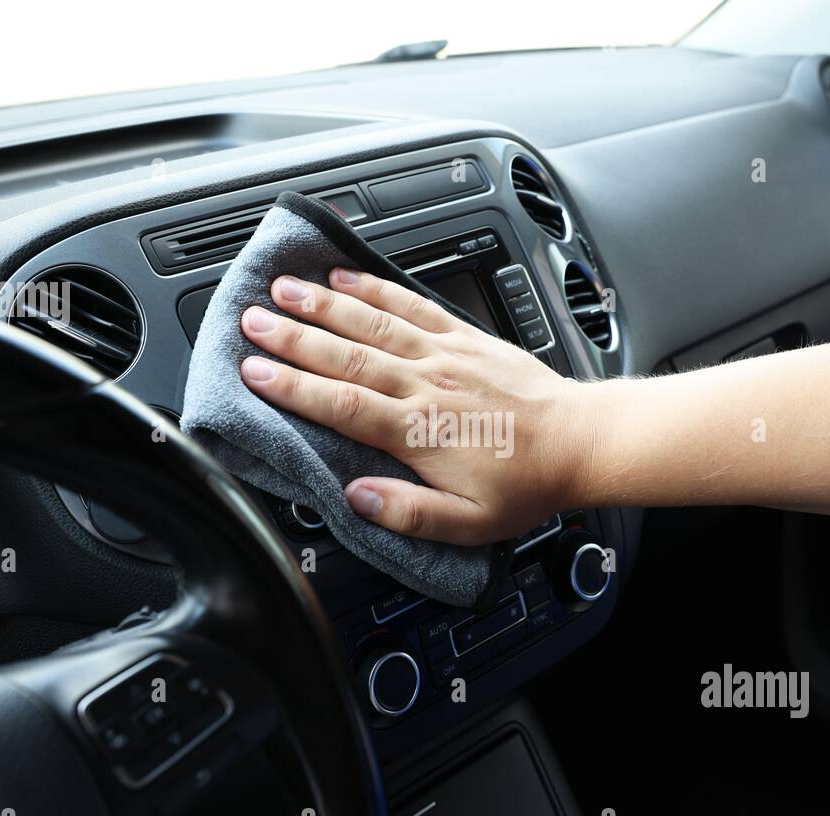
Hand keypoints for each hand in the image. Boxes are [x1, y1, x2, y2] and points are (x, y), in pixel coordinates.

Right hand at [237, 268, 593, 544]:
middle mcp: (428, 385)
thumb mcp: (469, 524)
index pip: (344, 405)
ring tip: (282, 288)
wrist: (579, 442)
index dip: (294, 387)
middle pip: (347, 355)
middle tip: (250, 320)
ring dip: (323, 304)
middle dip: (294, 336)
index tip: (254, 372)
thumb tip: (355, 498)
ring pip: (374, 322)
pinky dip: (376, 287)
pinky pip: (413, 304)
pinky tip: (345, 276)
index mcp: (421, 432)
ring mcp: (445, 355)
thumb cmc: (525, 485)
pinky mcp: (464, 337)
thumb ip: (409, 514)